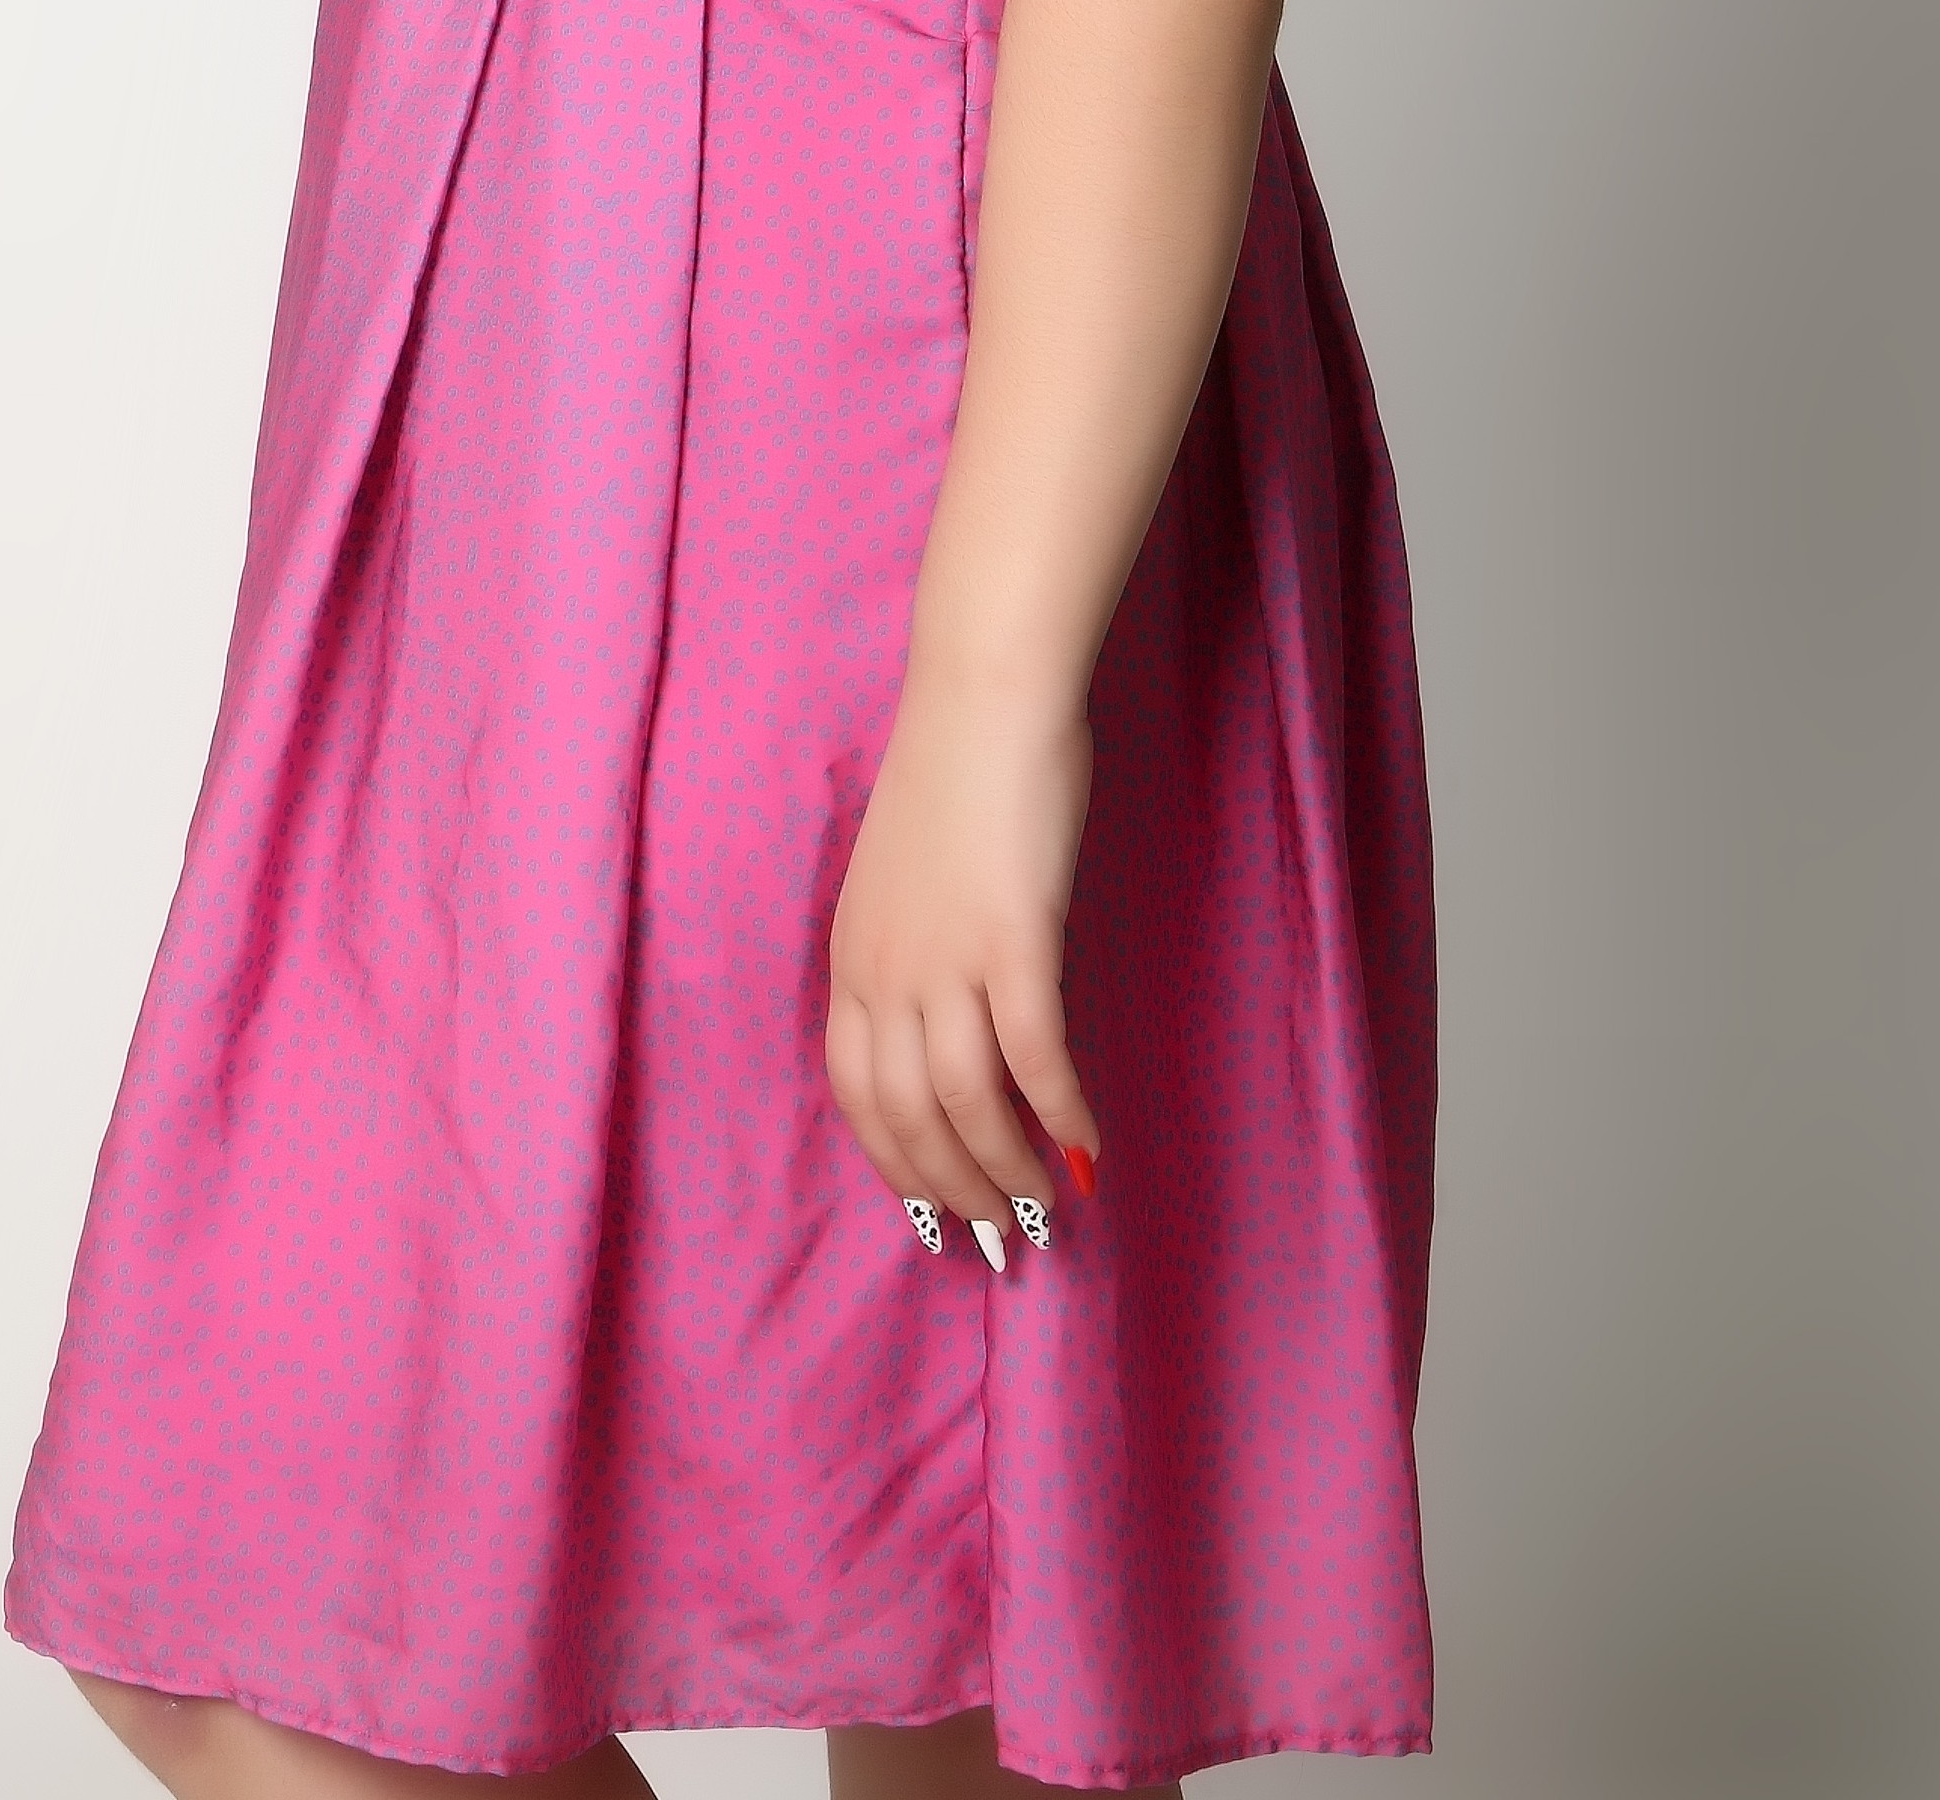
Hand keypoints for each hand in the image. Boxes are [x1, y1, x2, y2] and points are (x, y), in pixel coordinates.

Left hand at [825, 676, 1100, 1230]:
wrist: (985, 700)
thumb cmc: (956, 776)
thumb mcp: (907, 882)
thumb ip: (918, 956)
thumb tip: (963, 1032)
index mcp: (851, 957)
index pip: (857, 1095)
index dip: (898, 1166)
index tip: (936, 1212)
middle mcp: (885, 970)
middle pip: (907, 1116)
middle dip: (954, 1192)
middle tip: (1001, 1240)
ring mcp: (946, 957)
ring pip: (966, 1103)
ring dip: (1008, 1170)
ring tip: (1046, 1212)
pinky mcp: (1013, 940)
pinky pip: (1034, 1055)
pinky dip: (1060, 1114)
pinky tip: (1088, 1148)